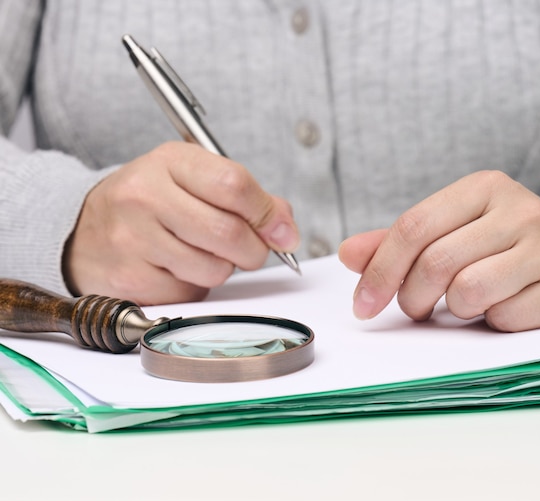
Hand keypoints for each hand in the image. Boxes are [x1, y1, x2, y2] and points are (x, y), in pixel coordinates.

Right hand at [63, 141, 298, 304]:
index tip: (282, 232)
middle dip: (254, 250)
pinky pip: (190, 293)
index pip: (234, 185)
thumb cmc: (150, 203)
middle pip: (229, 233)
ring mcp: (132, 238)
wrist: (83, 229)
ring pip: (214, 269)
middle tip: (249, 250)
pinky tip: (174, 268)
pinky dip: (194, 286)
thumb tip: (285, 230)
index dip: (268, 214)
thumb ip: (246, 198)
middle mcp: (145, 195)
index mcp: (170, 161)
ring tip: (199, 253)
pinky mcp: (128, 278)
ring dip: (221, 268)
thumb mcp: (193, 179)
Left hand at [338, 170, 539, 334]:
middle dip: (412, 297)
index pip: (414, 227)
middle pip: (436, 262)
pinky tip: (502, 308)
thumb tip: (347, 254)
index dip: (380, 270)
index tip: (363, 304)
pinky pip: (504, 317)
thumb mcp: (449, 232)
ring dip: (456, 310)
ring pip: (468, 291)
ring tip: (465, 303)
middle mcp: (518, 210)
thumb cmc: (498, 248)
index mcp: (483, 188)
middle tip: (416, 308)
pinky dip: (491, 323)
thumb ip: (399, 242)